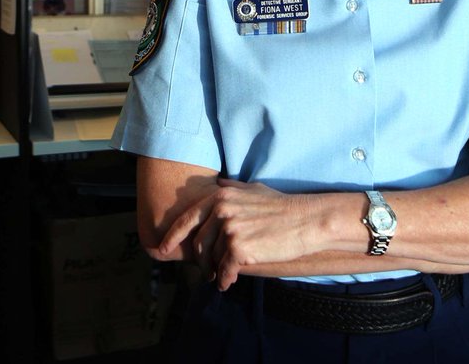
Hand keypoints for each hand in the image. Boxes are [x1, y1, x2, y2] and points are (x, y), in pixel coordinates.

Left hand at [157, 179, 320, 290]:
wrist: (306, 220)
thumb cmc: (282, 206)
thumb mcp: (253, 189)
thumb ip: (232, 188)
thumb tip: (219, 183)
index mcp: (220, 197)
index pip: (187, 219)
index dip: (172, 236)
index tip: (162, 249)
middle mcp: (221, 211)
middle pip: (199, 243)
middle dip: (200, 261)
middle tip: (205, 272)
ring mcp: (229, 229)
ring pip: (212, 258)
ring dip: (214, 271)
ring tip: (220, 277)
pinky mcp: (239, 248)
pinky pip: (225, 269)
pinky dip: (225, 279)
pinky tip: (228, 283)